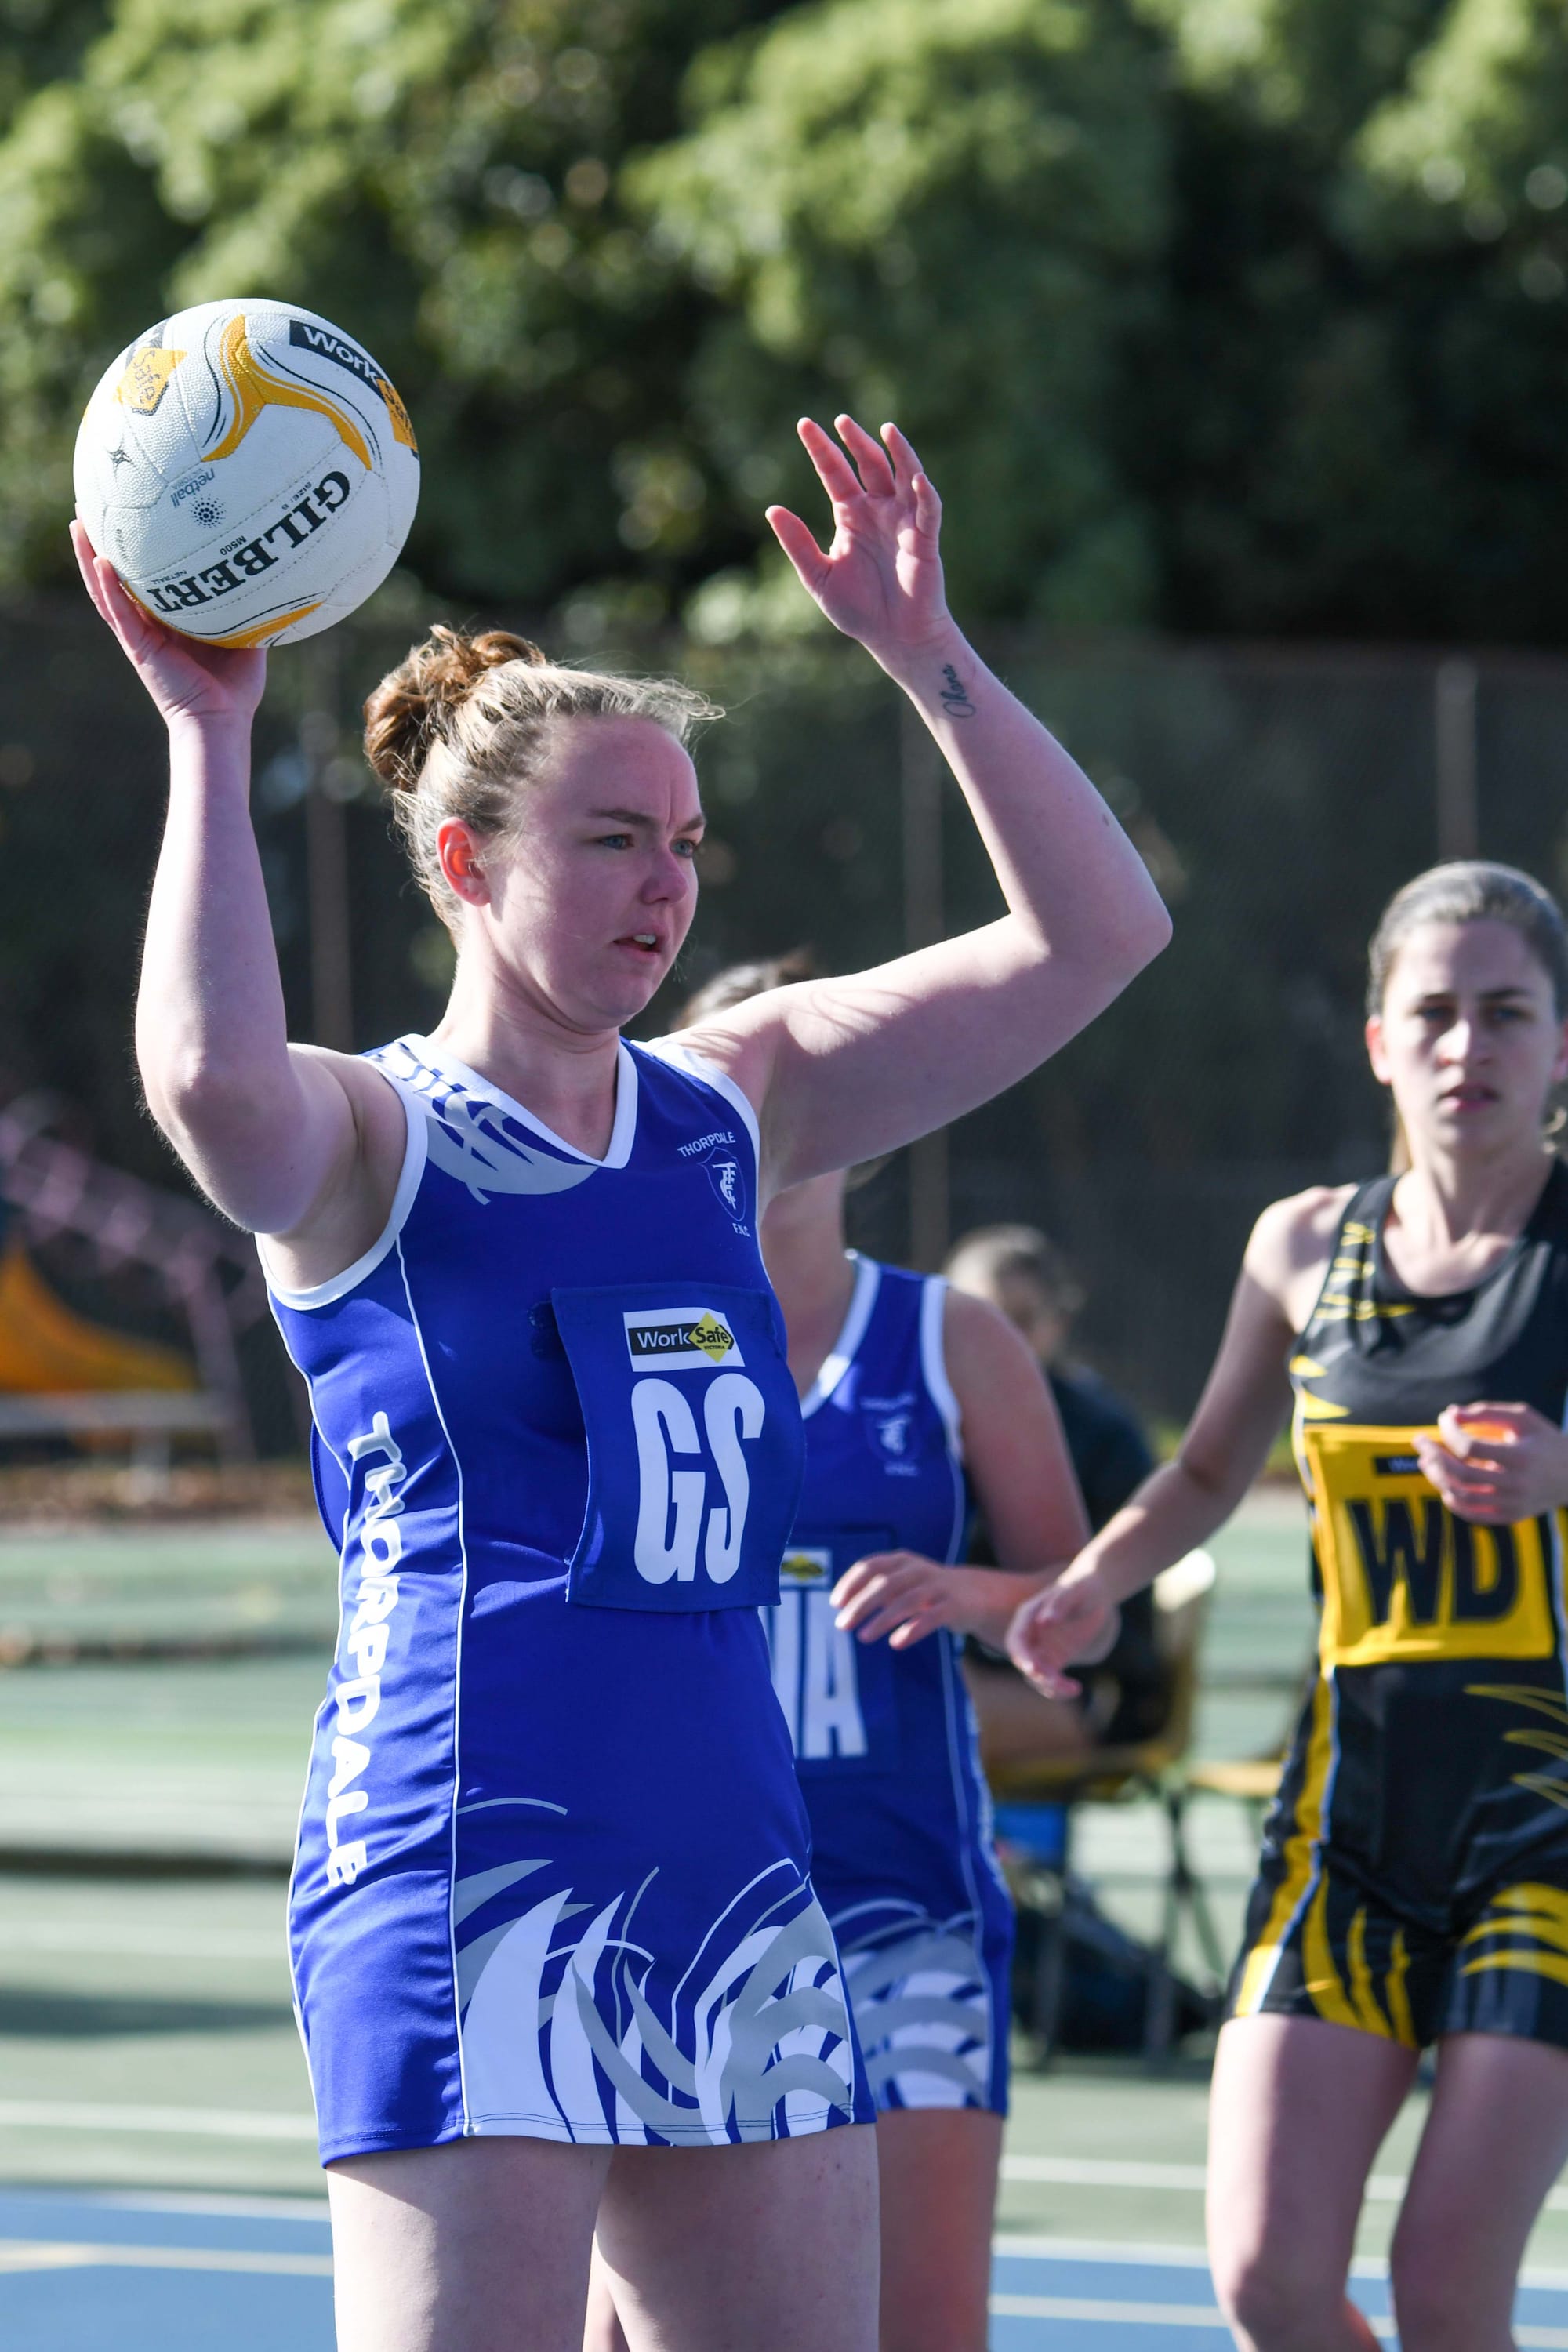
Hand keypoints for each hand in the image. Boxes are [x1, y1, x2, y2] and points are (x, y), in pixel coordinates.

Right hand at [71, 522, 265, 733]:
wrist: (221, 721)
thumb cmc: (235, 690)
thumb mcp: (247, 640)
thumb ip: (250, 610)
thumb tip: (270, 579)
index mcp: (170, 623)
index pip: (146, 581)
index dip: (135, 552)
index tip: (132, 517)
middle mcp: (148, 625)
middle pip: (115, 576)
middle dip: (101, 542)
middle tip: (91, 505)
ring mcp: (138, 635)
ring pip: (104, 589)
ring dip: (88, 555)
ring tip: (78, 521)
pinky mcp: (137, 647)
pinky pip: (117, 612)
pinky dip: (107, 586)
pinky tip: (99, 559)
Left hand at [767, 416, 948, 668]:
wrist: (893, 638)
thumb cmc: (859, 610)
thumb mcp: (818, 575)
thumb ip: (797, 543)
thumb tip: (772, 509)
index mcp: (851, 516)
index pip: (835, 473)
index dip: (822, 449)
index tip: (805, 425)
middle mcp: (878, 511)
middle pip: (869, 465)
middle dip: (856, 442)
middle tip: (841, 420)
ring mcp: (903, 522)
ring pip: (902, 477)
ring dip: (897, 453)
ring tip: (885, 429)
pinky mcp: (925, 540)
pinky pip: (927, 511)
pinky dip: (924, 493)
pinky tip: (915, 476)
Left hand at [830, 1553, 1027, 1650]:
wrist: (979, 1595)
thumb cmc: (930, 1591)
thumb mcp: (904, 1582)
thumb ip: (877, 1589)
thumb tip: (842, 1606)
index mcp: (903, 1561)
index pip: (871, 1566)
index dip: (851, 1583)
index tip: (835, 1603)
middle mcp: (919, 1570)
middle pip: (885, 1584)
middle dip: (861, 1604)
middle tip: (842, 1624)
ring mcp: (938, 1587)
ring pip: (906, 1600)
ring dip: (881, 1619)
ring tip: (864, 1637)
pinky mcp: (954, 1606)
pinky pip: (931, 1617)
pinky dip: (912, 1629)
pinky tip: (896, 1643)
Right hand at [1006, 1566, 1118, 1699]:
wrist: (1095, 1593)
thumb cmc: (1083, 1586)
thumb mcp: (1075, 1590)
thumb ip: (1059, 1604)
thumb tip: (1043, 1622)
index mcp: (1028, 1615)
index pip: (1017, 1640)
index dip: (1022, 1656)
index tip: (1033, 1669)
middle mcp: (1031, 1634)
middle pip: (1025, 1661)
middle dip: (1037, 1675)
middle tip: (1056, 1683)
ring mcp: (1042, 1648)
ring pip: (1037, 1674)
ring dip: (1050, 1685)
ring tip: (1073, 1688)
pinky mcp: (1055, 1658)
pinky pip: (1051, 1677)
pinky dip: (1059, 1687)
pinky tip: (1074, 1689)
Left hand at [1413, 1402, 1567, 1525]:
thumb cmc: (1544, 1440)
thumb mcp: (1522, 1417)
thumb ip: (1486, 1412)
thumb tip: (1449, 1413)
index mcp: (1519, 1456)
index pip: (1469, 1446)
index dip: (1449, 1431)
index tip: (1444, 1419)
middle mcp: (1515, 1484)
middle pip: (1459, 1474)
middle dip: (1433, 1455)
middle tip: (1419, 1440)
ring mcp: (1512, 1504)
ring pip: (1461, 1496)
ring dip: (1437, 1478)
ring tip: (1426, 1461)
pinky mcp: (1511, 1517)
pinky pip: (1473, 1515)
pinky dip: (1453, 1502)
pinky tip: (1444, 1485)